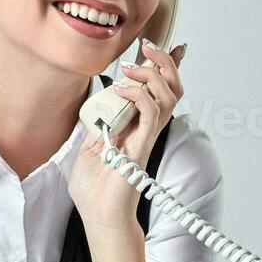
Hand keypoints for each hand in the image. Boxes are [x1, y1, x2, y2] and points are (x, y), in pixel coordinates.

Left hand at [68, 40, 185, 228]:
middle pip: (172, 88)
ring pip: (169, 96)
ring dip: (152, 75)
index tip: (167, 47)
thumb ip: (99, 119)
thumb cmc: (95, 187)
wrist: (98, 214)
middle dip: (164, 62)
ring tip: (130, 69)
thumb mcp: (88, 142)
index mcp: (137, 125)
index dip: (169, 68)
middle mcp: (147, 129)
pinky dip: (139, 95)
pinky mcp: (143, 146)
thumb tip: (100, 97)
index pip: (161, 91)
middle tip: (147, 48)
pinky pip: (152, 114)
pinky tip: (120, 90)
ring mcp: (147, 137)